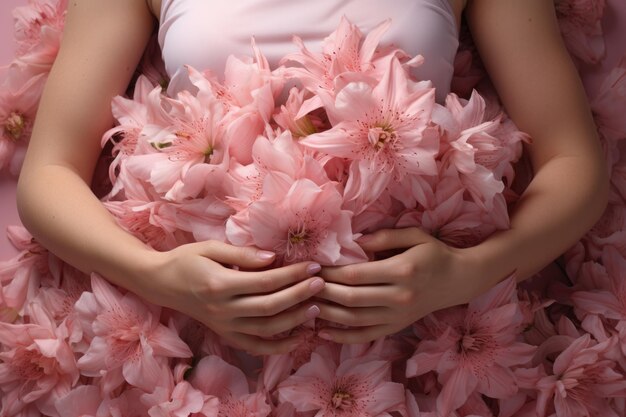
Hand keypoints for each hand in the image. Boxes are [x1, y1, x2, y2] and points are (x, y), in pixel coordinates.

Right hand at [139, 240, 324, 354]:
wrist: (161, 283)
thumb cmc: (186, 260)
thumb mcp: (210, 248)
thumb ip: (243, 253)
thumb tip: (274, 257)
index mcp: (220, 284)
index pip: (265, 282)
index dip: (292, 275)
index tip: (313, 265)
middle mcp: (223, 309)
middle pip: (270, 306)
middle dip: (299, 294)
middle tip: (322, 282)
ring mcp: (224, 326)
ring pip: (267, 329)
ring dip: (295, 319)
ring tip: (317, 305)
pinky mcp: (226, 335)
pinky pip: (256, 346)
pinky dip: (279, 346)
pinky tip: (299, 337)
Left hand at [315, 228, 484, 343]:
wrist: (460, 279)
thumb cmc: (434, 253)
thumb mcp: (414, 235)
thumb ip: (384, 236)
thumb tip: (354, 241)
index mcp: (401, 271)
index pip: (356, 275)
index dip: (330, 273)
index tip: (312, 267)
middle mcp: (399, 296)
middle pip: (351, 298)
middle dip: (323, 292)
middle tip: (302, 285)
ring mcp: (399, 315)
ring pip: (355, 320)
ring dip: (327, 314)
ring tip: (305, 306)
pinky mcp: (397, 327)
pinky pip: (366, 336)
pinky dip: (342, 337)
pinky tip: (322, 333)